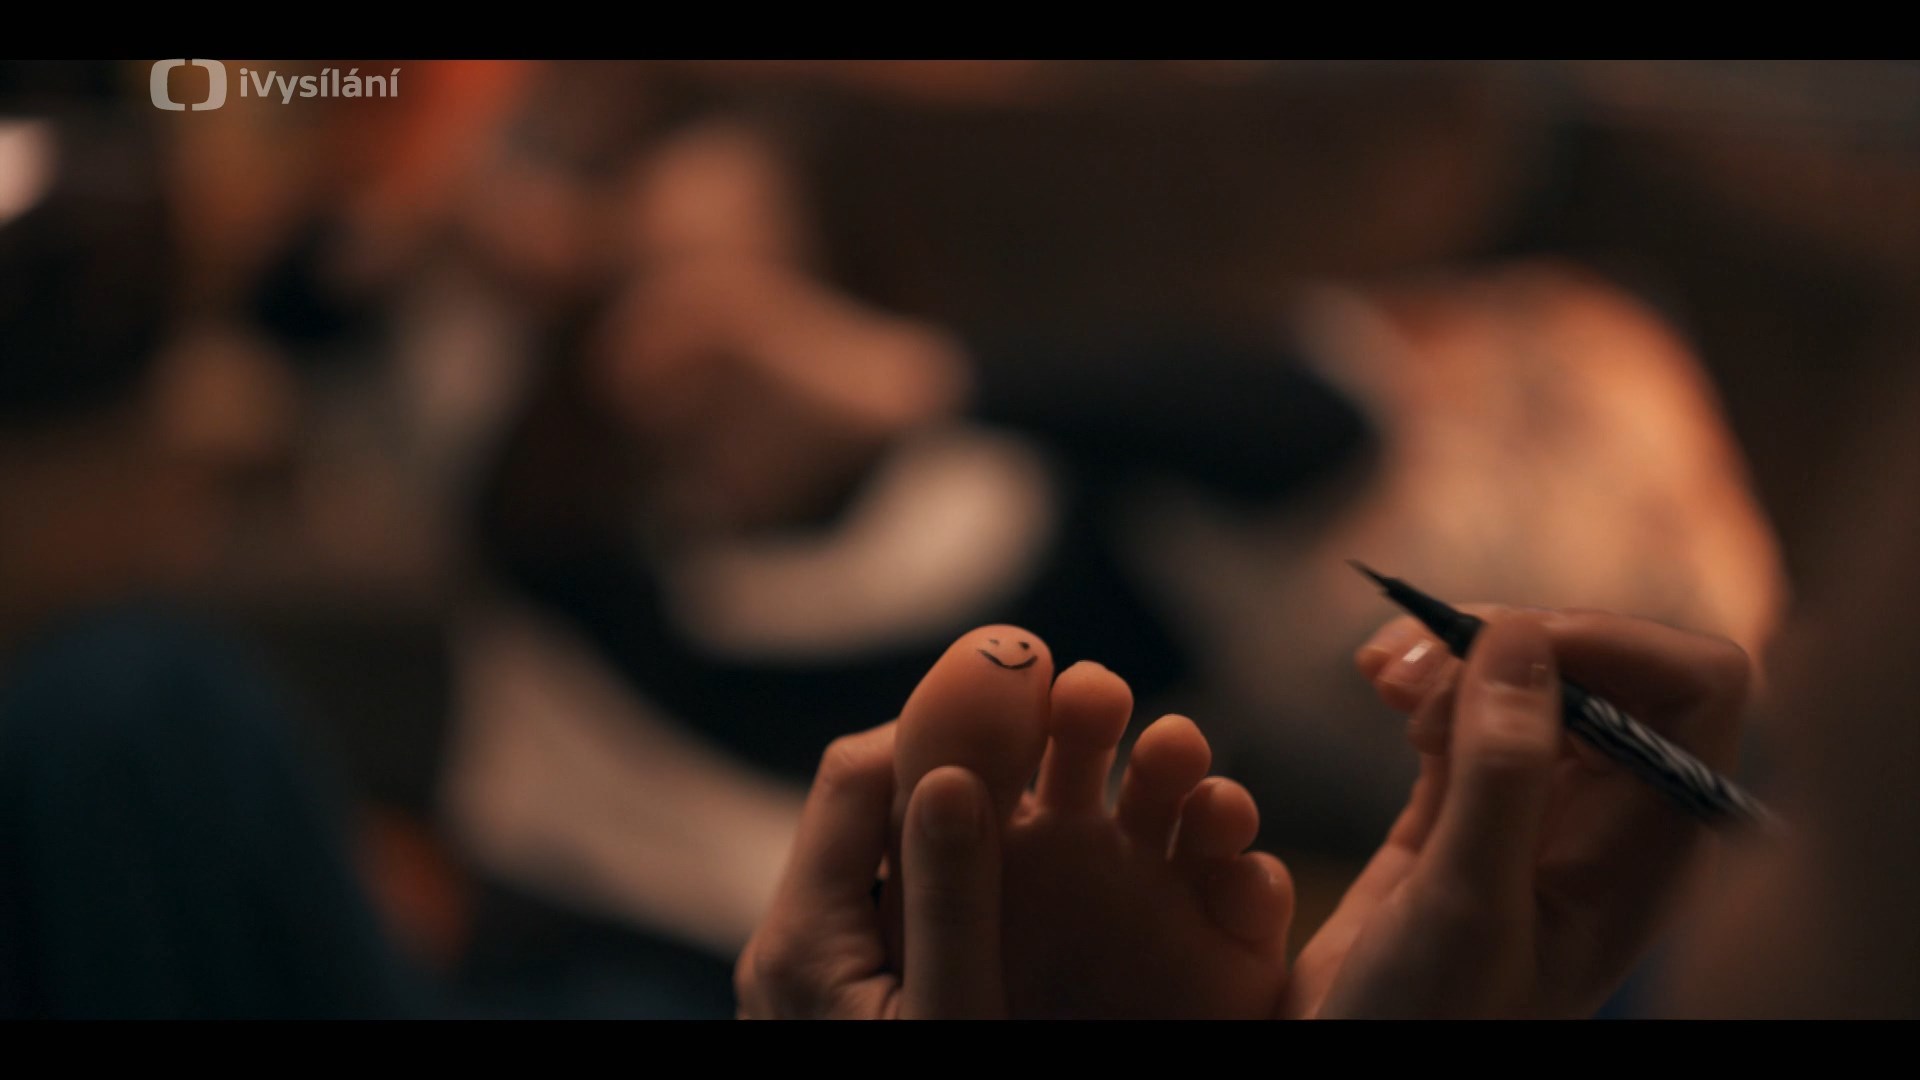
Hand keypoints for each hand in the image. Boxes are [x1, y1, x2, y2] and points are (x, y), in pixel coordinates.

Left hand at [735, 722, 1006, 1017]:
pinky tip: (992, 911)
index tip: (1020, 718)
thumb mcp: (953, 1017)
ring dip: (942, 834)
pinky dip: (931, 887)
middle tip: (1037, 777)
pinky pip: (872, 911)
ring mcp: (796, 975)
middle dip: (947, 779)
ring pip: (868, 859)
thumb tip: (952, 777)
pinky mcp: (821, 998)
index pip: (852, 774)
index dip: (936, 731)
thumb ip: (948, 906)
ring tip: (1030, 840)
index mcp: (800, 940)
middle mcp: (781, 947)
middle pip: (858, 810)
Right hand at [1285, 608, 1751, 1018]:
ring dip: (1457, 653)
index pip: (1692, 692)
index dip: (1612, 645)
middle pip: (1605, 668)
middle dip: (1514, 641)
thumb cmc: (1425, 1023)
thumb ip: (1504, 772)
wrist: (1346, 1069)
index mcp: (1650, 849)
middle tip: (1417, 670)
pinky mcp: (1464, 807)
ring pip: (1529, 677)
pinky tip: (1377, 688)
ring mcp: (1537, 811)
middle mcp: (1609, 820)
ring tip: (1384, 678)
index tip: (1506, 644)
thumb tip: (1522, 635)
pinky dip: (1424, 680)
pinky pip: (1467, 709)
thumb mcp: (1468, 903)